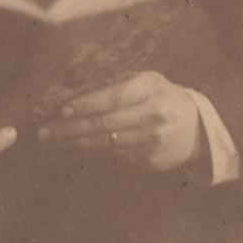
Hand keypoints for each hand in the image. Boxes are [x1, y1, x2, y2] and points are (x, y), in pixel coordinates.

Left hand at [37, 70, 201, 171]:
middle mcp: (152, 116)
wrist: (199, 129)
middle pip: (104, 125)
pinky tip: (72, 150)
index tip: (61, 109)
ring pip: (105, 145)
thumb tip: (76, 89)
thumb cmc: (163, 97)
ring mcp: (151, 142)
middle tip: (44, 132)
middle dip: (69, 129)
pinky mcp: (150, 161)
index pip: (112, 98)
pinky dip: (91, 153)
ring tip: (50, 142)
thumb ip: (119, 83)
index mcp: (150, 90)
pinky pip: (114, 156)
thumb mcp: (148, 81)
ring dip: (74, 144)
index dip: (85, 105)